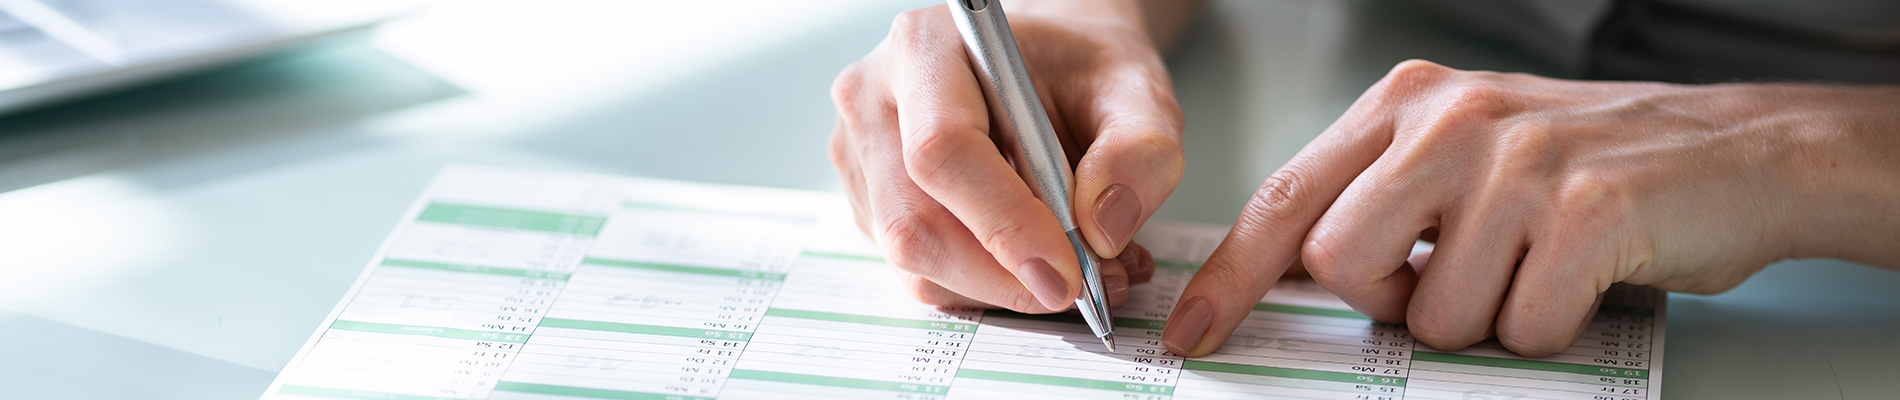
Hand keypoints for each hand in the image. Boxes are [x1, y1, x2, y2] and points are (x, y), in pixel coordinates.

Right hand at [829, 2, 1185, 311]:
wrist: (1049, 66)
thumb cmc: (1080, 66)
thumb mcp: (1136, 87)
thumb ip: (1138, 150)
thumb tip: (1100, 232)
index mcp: (926, 48)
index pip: (941, 150)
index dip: (1002, 224)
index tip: (1065, 272)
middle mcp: (876, 99)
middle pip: (913, 222)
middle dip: (1003, 275)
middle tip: (1080, 287)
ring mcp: (862, 156)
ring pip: (914, 261)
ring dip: (999, 288)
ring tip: (1075, 269)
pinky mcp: (869, 204)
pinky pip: (920, 273)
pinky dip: (985, 287)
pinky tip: (1035, 262)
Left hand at [1164, 60, 1899, 356]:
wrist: (1737, 148)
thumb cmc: (1587, 163)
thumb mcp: (1462, 154)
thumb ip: (1377, 199)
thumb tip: (1293, 279)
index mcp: (1404, 102)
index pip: (1285, 199)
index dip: (1230, 277)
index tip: (1193, 331)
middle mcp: (1450, 119)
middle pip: (1341, 265)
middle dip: (1390, 301)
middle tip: (1455, 276)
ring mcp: (1517, 162)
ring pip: (1432, 312)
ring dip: (1484, 318)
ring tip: (1534, 266)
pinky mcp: (1585, 211)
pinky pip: (1521, 327)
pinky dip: (1550, 328)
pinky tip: (1582, 276)